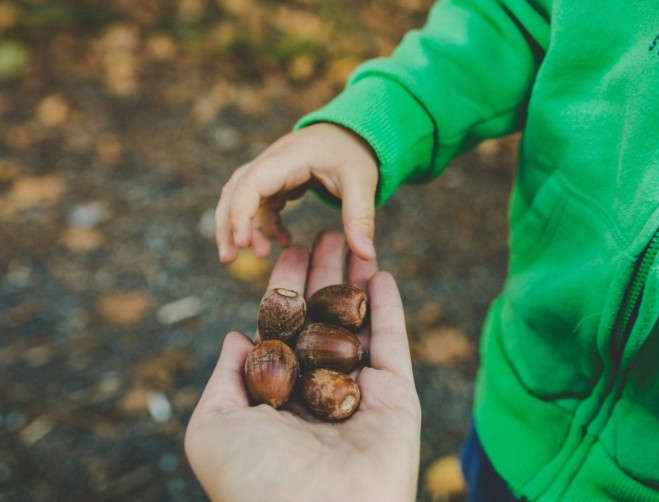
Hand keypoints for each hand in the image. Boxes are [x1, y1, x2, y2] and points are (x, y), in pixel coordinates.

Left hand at [186, 231, 420, 501]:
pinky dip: (389, 308)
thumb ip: (225, 377)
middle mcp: (318, 391)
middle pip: (323, 319)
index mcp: (277, 397)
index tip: (291, 250)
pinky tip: (382, 273)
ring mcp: (359, 394)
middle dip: (324, 275)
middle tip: (327, 231)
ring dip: (357, 281)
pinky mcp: (396, 398)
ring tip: (356, 239)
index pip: (284, 329)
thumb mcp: (213, 426)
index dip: (286, 288)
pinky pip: (392, 344)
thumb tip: (235, 334)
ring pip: (359, 325)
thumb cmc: (251, 478)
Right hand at [215, 123, 379, 262]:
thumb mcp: (362, 183)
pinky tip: (282, 242)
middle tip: (229, 259)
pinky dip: (264, 224)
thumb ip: (361, 216)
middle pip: (235, 190)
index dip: (241, 213)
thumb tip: (366, 254)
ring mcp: (271, 169)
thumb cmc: (354, 153)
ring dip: (242, 227)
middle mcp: (272, 160)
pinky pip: (260, 203)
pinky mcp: (276, 179)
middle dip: (228, 225)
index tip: (243, 244)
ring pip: (241, 197)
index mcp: (289, 158)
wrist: (353, 132)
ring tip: (257, 255)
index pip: (251, 183)